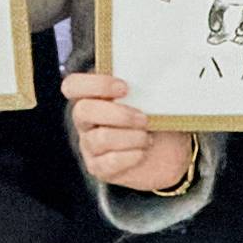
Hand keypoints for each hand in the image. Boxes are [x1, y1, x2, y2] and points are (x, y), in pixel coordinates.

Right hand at [66, 68, 201, 196]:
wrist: (169, 154)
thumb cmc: (157, 120)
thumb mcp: (154, 100)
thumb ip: (145, 86)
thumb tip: (159, 75)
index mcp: (93, 96)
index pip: (73, 85)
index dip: (95, 84)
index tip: (125, 88)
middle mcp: (85, 120)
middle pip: (82, 111)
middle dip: (118, 114)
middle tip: (144, 118)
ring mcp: (89, 145)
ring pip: (100, 138)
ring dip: (131, 137)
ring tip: (148, 137)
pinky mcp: (98, 167)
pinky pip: (108, 162)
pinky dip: (131, 156)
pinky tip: (143, 152)